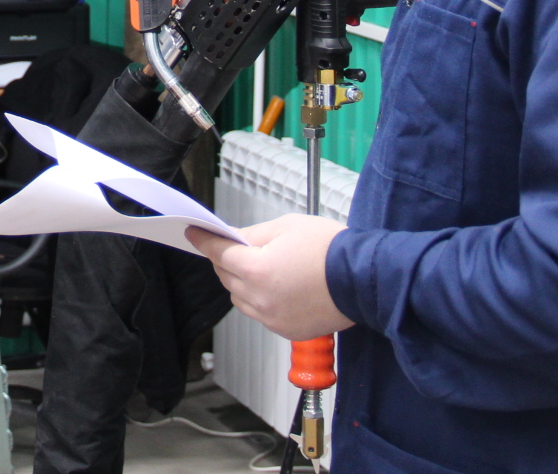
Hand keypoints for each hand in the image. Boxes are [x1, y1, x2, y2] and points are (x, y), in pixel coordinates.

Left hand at [186, 214, 354, 341]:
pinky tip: (276, 286)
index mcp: (257, 269)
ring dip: (240, 282)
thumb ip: (254, 234)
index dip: (203, 240)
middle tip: (233, 246)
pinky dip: (259, 299)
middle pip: (226, 277)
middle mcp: (260, 298)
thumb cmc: (331, 249)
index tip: (193, 234)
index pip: (219, 253)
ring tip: (260, 266)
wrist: (364, 279)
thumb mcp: (288, 227)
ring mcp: (272, 318)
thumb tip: (234, 239)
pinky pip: (259, 313)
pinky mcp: (285, 330)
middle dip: (225, 259)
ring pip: (239, 298)